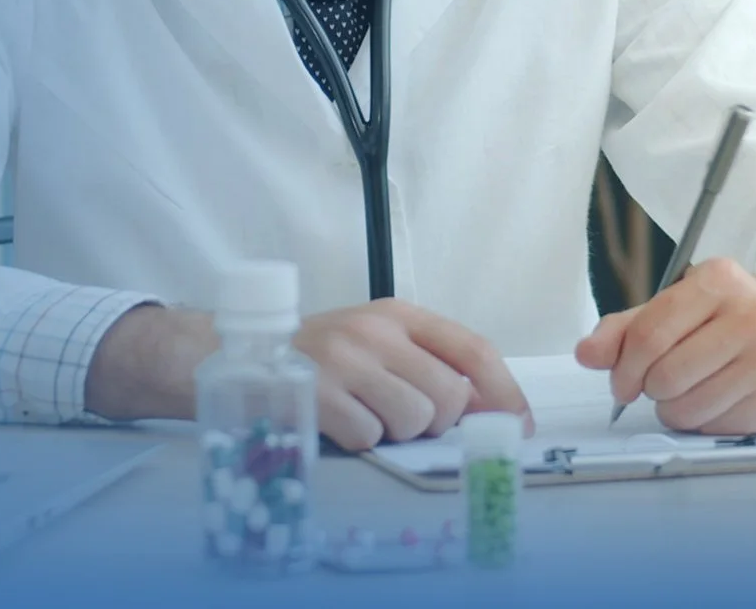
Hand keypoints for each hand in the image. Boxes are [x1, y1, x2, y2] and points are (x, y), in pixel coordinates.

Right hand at [295, 300, 533, 450]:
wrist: (236, 356)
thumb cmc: (319, 357)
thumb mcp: (377, 345)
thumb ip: (429, 366)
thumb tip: (490, 410)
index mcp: (399, 314)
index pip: (473, 349)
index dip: (505, 392)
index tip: (519, 426)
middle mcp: (375, 331)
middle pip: (449, 395)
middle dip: (438, 423)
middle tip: (406, 421)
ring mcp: (344, 360)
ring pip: (414, 420)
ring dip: (397, 434)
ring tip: (367, 417)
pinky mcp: (316, 394)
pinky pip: (369, 437)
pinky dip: (361, 442)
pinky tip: (338, 424)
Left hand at [574, 259, 755, 434]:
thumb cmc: (725, 323)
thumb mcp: (675, 310)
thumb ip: (626, 329)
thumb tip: (587, 353)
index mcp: (718, 279)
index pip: (649, 334)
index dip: (624, 367)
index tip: (622, 382)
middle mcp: (753, 313)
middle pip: (665, 376)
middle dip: (652, 389)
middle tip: (662, 385)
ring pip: (687, 408)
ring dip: (676, 410)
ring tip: (693, 391)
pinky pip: (714, 428)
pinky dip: (705, 423)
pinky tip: (721, 401)